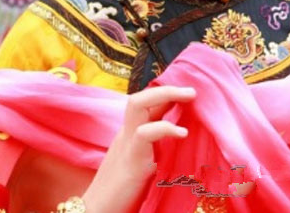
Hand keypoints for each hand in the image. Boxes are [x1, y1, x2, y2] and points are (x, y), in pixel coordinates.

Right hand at [82, 85, 195, 212]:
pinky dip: (164, 128)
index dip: (165, 95)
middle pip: (139, 98)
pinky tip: (182, 133)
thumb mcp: (143, 167)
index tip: (188, 92)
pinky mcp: (130, 160)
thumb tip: (183, 144)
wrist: (98, 211)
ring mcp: (126, 144)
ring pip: (137, 104)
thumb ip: (156, 152)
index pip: (145, 106)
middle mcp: (125, 134)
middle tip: (192, 89)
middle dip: (166, 88)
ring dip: (164, 95)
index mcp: (129, 135)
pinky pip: (144, 134)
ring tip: (188, 95)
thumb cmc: (122, 194)